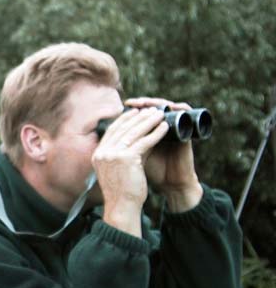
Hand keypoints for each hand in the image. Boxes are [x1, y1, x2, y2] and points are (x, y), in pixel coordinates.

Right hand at [92, 106, 167, 235]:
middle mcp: (103, 153)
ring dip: (148, 121)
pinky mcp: (126, 159)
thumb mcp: (119, 168)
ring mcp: (113, 155)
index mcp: (98, 154)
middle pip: (122, 128)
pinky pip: (144, 141)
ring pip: (134, 132)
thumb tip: (141, 136)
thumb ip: (126, 152)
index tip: (136, 112)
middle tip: (150, 109)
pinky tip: (165, 127)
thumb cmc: (122, 191)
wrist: (122, 207)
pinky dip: (156, 133)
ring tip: (159, 114)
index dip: (124, 120)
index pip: (111, 131)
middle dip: (138, 117)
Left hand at [125, 97, 202, 211]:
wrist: (172, 185)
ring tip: (144, 104)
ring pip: (169, 107)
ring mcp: (177, 127)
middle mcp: (164, 127)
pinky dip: (177, 107)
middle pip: (154, 107)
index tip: (121, 107)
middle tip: (131, 102)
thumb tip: (101, 137)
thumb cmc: (152, 172)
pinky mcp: (187, 131)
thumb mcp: (135, 156)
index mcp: (151, 132)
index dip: (133, 110)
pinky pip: (185, 114)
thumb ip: (124, 145)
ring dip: (156, 103)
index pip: (143, 114)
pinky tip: (167, 107)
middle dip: (141, 105)